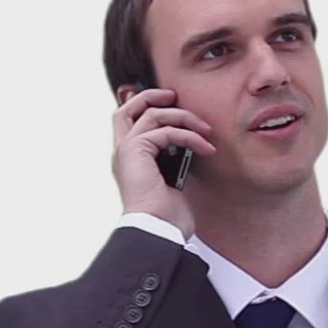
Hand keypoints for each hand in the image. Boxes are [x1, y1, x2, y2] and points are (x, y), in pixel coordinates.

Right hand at [111, 86, 215, 239]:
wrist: (157, 231)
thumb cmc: (166, 216)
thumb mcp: (171, 181)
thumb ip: (172, 160)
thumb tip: (187, 146)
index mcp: (128, 161)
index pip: (127, 122)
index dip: (143, 106)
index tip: (170, 104)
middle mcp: (122, 153)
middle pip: (126, 109)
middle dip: (151, 96)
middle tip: (175, 97)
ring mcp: (126, 151)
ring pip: (151, 114)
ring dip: (183, 117)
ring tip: (205, 130)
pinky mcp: (135, 152)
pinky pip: (165, 131)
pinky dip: (189, 136)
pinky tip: (205, 148)